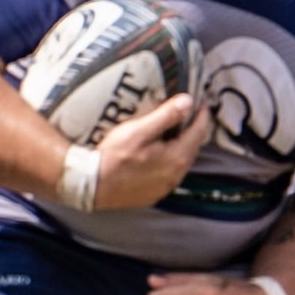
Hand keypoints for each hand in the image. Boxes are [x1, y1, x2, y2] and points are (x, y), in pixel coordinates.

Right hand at [92, 93, 211, 210]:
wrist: (92, 185)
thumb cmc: (114, 156)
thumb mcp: (139, 130)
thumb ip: (166, 116)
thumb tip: (188, 102)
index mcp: (177, 157)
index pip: (199, 132)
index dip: (202, 116)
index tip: (202, 104)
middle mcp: (177, 175)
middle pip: (194, 148)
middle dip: (195, 130)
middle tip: (192, 115)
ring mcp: (166, 186)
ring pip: (183, 162)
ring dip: (184, 146)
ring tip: (178, 131)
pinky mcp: (155, 193)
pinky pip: (171, 173)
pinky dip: (172, 160)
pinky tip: (162, 153)